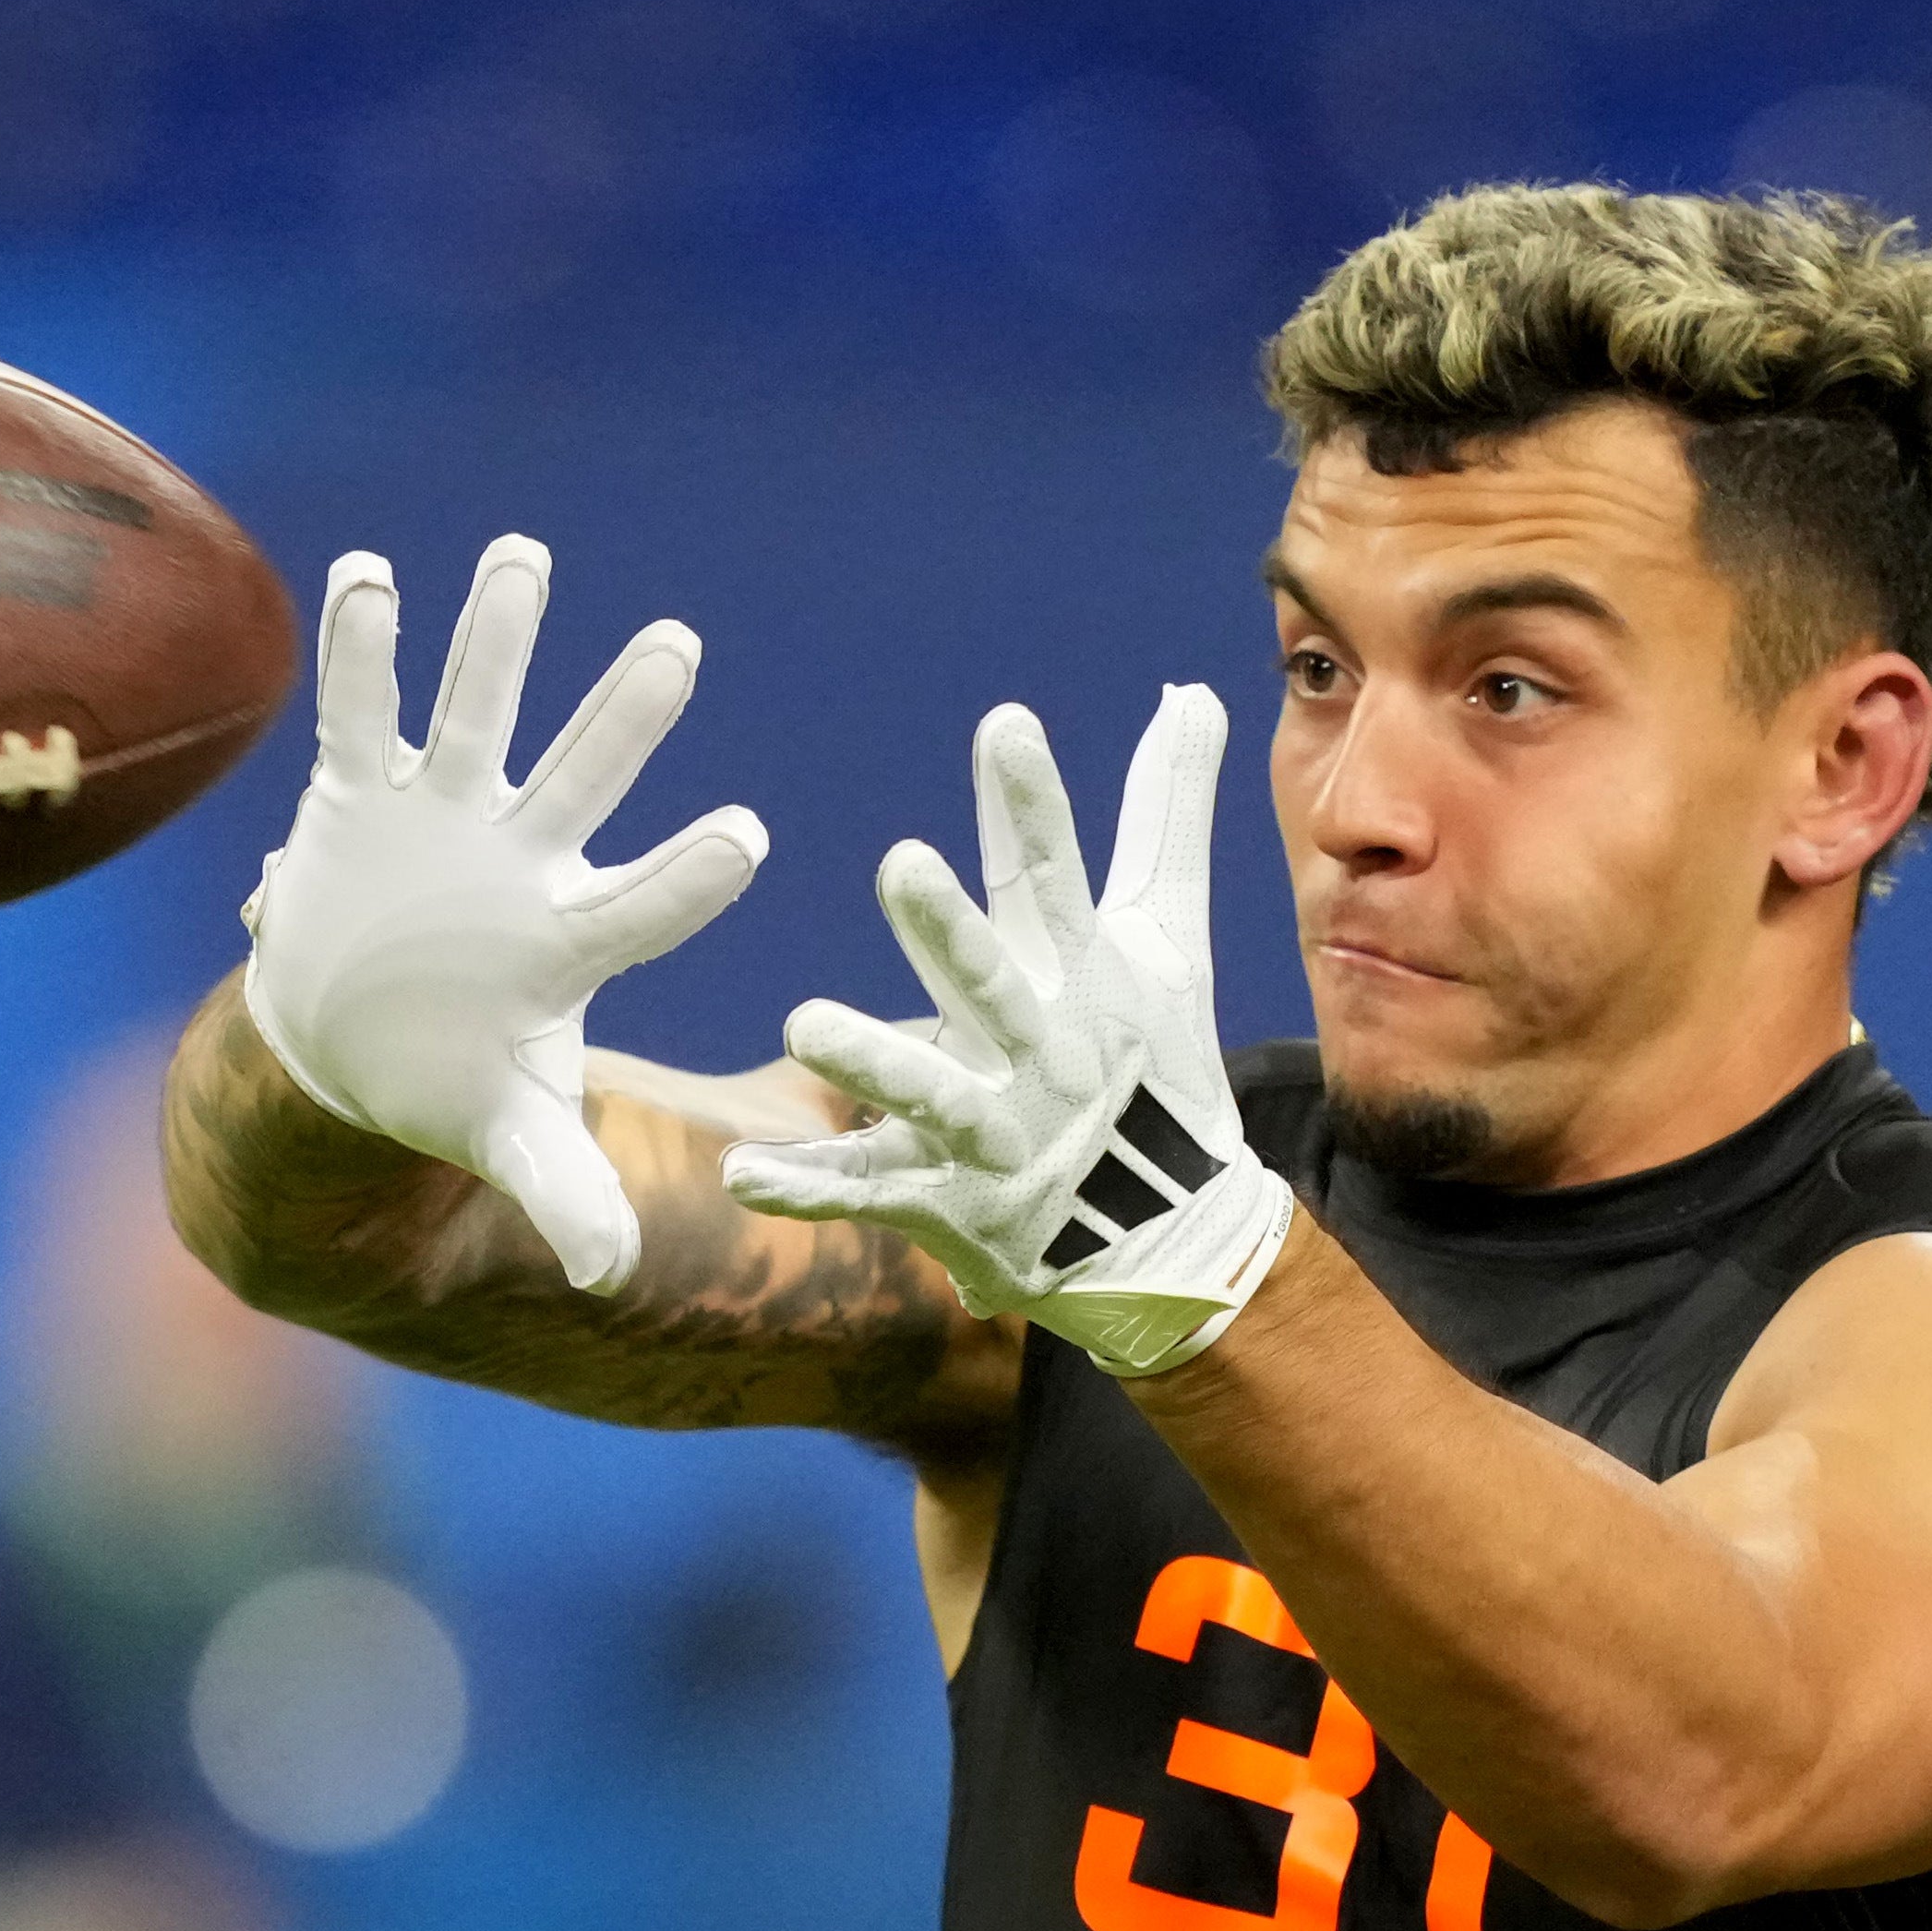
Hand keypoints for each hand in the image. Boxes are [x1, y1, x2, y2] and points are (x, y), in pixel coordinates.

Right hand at [243, 535, 765, 1293]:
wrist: (347, 1050)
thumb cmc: (452, 1083)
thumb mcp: (512, 1134)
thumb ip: (564, 1187)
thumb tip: (608, 1272)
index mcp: (569, 938)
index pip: (646, 902)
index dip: (692, 873)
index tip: (751, 834)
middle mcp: (519, 856)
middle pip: (582, 779)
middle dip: (624, 716)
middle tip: (679, 646)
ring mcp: (443, 816)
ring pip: (477, 715)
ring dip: (495, 640)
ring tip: (522, 557)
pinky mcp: (360, 796)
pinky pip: (359, 713)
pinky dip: (359, 649)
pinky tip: (371, 575)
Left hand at [720, 688, 1290, 1379]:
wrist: (1168, 1240)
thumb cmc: (1153, 1066)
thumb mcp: (1165, 940)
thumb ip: (1164, 816)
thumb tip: (1191, 690)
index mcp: (1082, 978)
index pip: (1055, 878)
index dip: (1032, 805)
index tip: (1005, 725)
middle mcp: (1042, 1050)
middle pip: (991, 981)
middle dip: (952, 929)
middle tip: (903, 863)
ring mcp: (996, 1131)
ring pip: (928, 1091)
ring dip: (871, 1059)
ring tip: (802, 1023)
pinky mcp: (949, 1203)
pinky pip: (867, 1192)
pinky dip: (807, 1186)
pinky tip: (740, 1172)